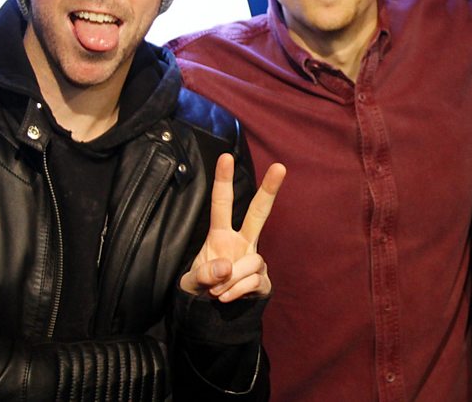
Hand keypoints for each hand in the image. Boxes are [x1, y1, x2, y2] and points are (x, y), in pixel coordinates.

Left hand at [179, 154, 284, 301]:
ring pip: (252, 261)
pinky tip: (226, 298)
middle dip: (269, 189)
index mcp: (220, 235)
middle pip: (258, 212)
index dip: (223, 180)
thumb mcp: (191, 283)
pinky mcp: (263, 279)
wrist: (213, 315)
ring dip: (231, 280)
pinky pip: (254, 281)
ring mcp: (254, 260)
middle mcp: (241, 242)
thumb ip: (203, 274)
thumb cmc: (203, 287)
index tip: (226, 156)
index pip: (222, 204)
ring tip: (217, 292)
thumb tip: (226, 267)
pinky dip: (237, 292)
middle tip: (280, 166)